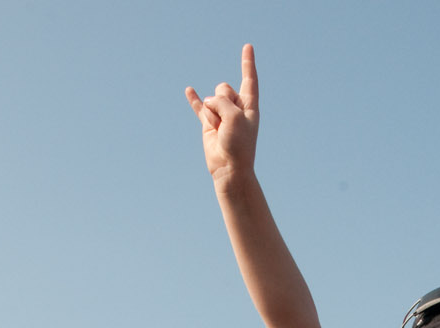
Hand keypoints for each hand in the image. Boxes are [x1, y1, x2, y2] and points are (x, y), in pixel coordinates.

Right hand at [186, 43, 259, 180]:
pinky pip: (199, 107)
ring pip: (211, 100)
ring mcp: (222, 115)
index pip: (249, 79)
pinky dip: (194, 100)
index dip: (248, 63)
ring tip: (219, 131)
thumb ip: (222, 101)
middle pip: (223, 88)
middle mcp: (236, 108)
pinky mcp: (209, 123)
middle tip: (227, 122)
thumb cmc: (238, 145)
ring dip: (212, 115)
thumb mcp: (234, 116)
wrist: (229, 169)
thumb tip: (208, 102)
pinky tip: (189, 90)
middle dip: (221, 101)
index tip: (248, 46)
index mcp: (249, 106)